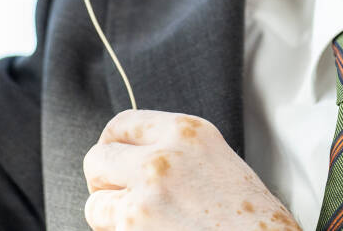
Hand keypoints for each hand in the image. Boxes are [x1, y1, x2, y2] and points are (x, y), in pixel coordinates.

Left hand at [83, 110, 300, 230]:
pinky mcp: (134, 227)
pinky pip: (106, 230)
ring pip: (95, 202)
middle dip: (103, 180)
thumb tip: (129, 153)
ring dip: (111, 216)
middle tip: (120, 197)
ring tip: (142, 224)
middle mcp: (163, 156)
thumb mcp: (214, 158)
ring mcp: (146, 195)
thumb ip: (173, 147)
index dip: (113, 145)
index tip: (115, 160)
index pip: (122, 123)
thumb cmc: (247, 214)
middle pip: (98, 157)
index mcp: (187, 131)